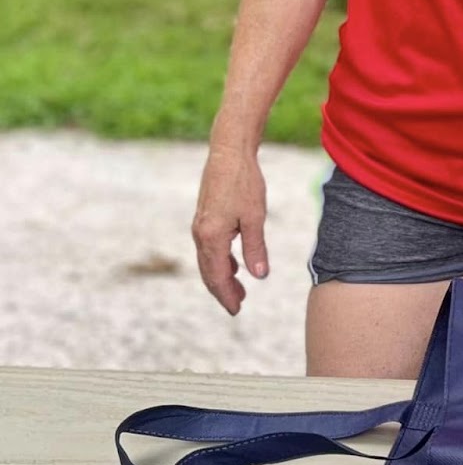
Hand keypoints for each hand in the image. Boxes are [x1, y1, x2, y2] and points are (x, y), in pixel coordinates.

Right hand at [192, 145, 269, 314]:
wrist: (228, 154)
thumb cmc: (244, 183)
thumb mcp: (255, 217)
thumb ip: (255, 248)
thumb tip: (259, 276)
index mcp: (211, 237)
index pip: (217, 276)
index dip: (227, 295)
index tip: (236, 310)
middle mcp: (200, 234)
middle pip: (209, 272)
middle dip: (223, 290)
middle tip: (238, 306)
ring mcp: (200, 226)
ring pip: (208, 260)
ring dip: (222, 276)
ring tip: (240, 289)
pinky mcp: (205, 218)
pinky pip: (209, 248)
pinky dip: (220, 261)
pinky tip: (234, 265)